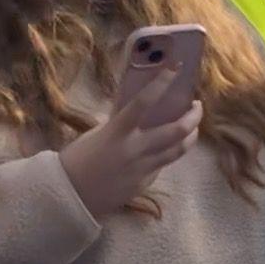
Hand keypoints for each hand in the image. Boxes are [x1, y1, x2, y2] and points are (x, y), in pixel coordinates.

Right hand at [59, 67, 202, 217]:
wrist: (67, 195)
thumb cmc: (77, 159)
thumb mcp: (98, 134)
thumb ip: (121, 123)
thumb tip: (141, 111)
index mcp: (117, 132)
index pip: (144, 102)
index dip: (162, 83)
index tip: (177, 68)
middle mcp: (134, 149)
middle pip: (177, 130)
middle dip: (194, 116)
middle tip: (197, 107)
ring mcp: (142, 168)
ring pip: (179, 150)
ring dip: (190, 136)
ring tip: (192, 127)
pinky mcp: (145, 183)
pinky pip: (162, 166)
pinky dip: (166, 155)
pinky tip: (164, 151)